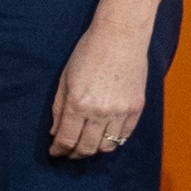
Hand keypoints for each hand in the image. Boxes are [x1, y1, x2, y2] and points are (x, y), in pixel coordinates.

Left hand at [49, 22, 149, 158]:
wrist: (120, 36)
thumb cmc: (88, 53)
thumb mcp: (65, 79)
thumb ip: (59, 108)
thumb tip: (55, 132)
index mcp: (78, 104)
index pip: (66, 139)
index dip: (58, 150)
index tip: (55, 152)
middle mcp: (100, 112)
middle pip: (86, 148)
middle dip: (74, 154)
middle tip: (68, 153)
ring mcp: (120, 112)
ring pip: (106, 146)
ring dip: (94, 150)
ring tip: (86, 146)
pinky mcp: (136, 108)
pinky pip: (124, 136)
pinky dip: (113, 141)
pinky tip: (104, 137)